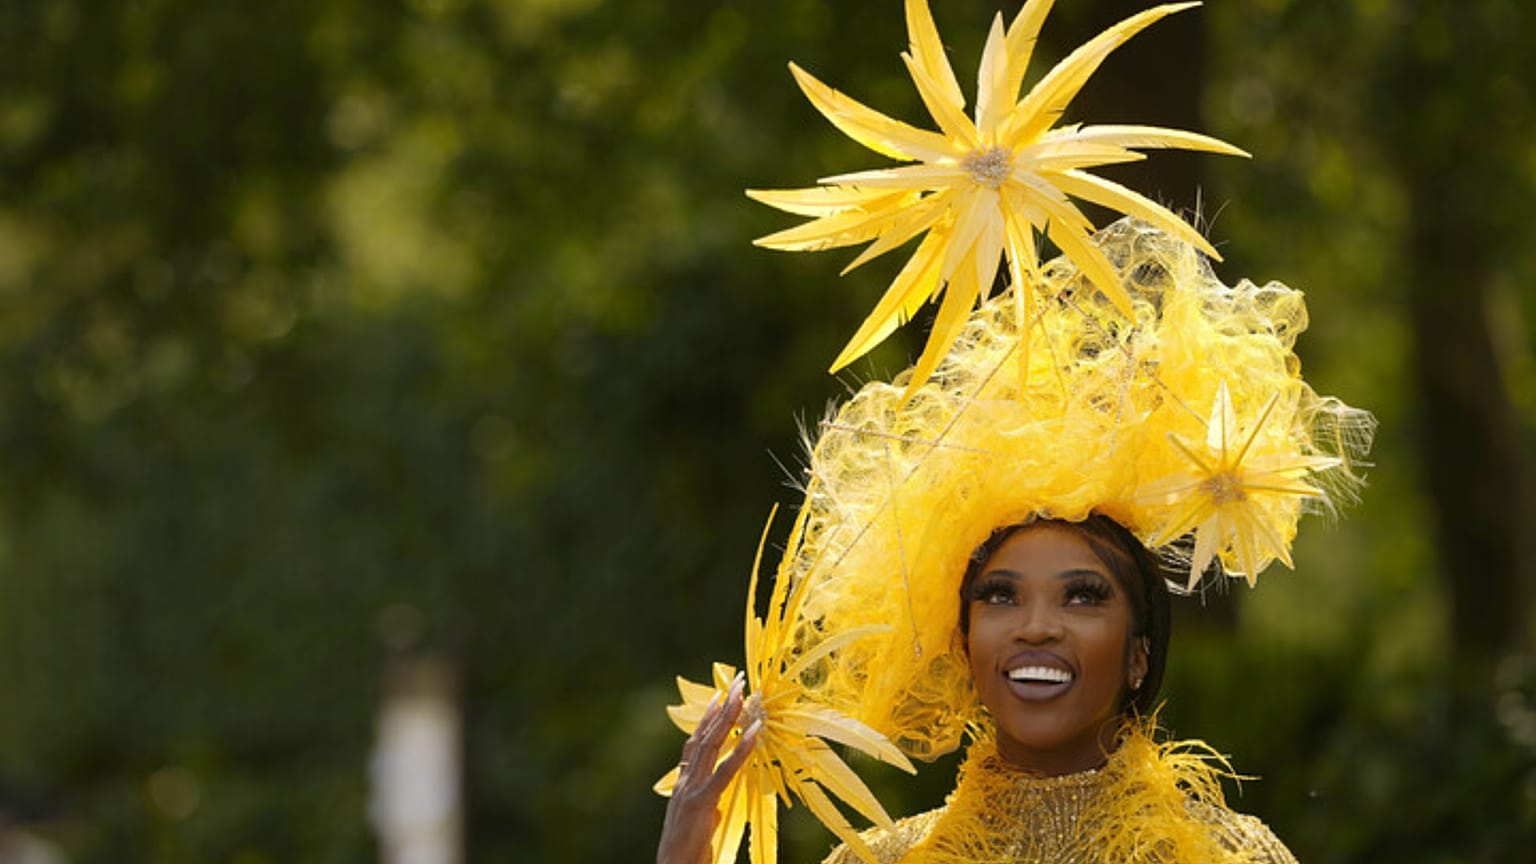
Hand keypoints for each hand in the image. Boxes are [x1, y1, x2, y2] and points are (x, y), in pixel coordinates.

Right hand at [656, 673, 761, 863]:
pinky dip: (740, 751)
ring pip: (711, 745)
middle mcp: (685, 782)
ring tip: (743, 695)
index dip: (706, 720)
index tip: (718, 697)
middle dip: (721, 708)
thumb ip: (706, 809)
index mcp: (683, 786)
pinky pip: (725, 772)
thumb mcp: (698, 825)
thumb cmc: (686, 855)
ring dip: (729, 718)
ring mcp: (692, 790)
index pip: (694, 744)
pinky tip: (754, 733)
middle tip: (736, 682)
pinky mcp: (702, 803)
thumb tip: (716, 806)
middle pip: (704, 736)